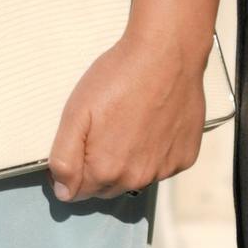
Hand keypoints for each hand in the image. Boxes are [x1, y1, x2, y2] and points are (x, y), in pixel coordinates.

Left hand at [48, 31, 207, 205]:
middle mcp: (137, 179)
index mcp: (105, 170)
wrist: (167, 54)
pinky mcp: (185, 158)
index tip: (77, 144)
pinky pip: (162, 166)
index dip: (70, 172)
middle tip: (103, 130)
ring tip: (129, 124)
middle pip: (107, 188)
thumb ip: (64, 158)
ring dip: (127, 162)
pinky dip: (154, 153)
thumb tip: (62, 191)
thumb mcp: (76, 112)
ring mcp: (164, 170)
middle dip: (98, 169)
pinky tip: (153, 125)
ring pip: (135, 179)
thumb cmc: (118, 78)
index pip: (77, 192)